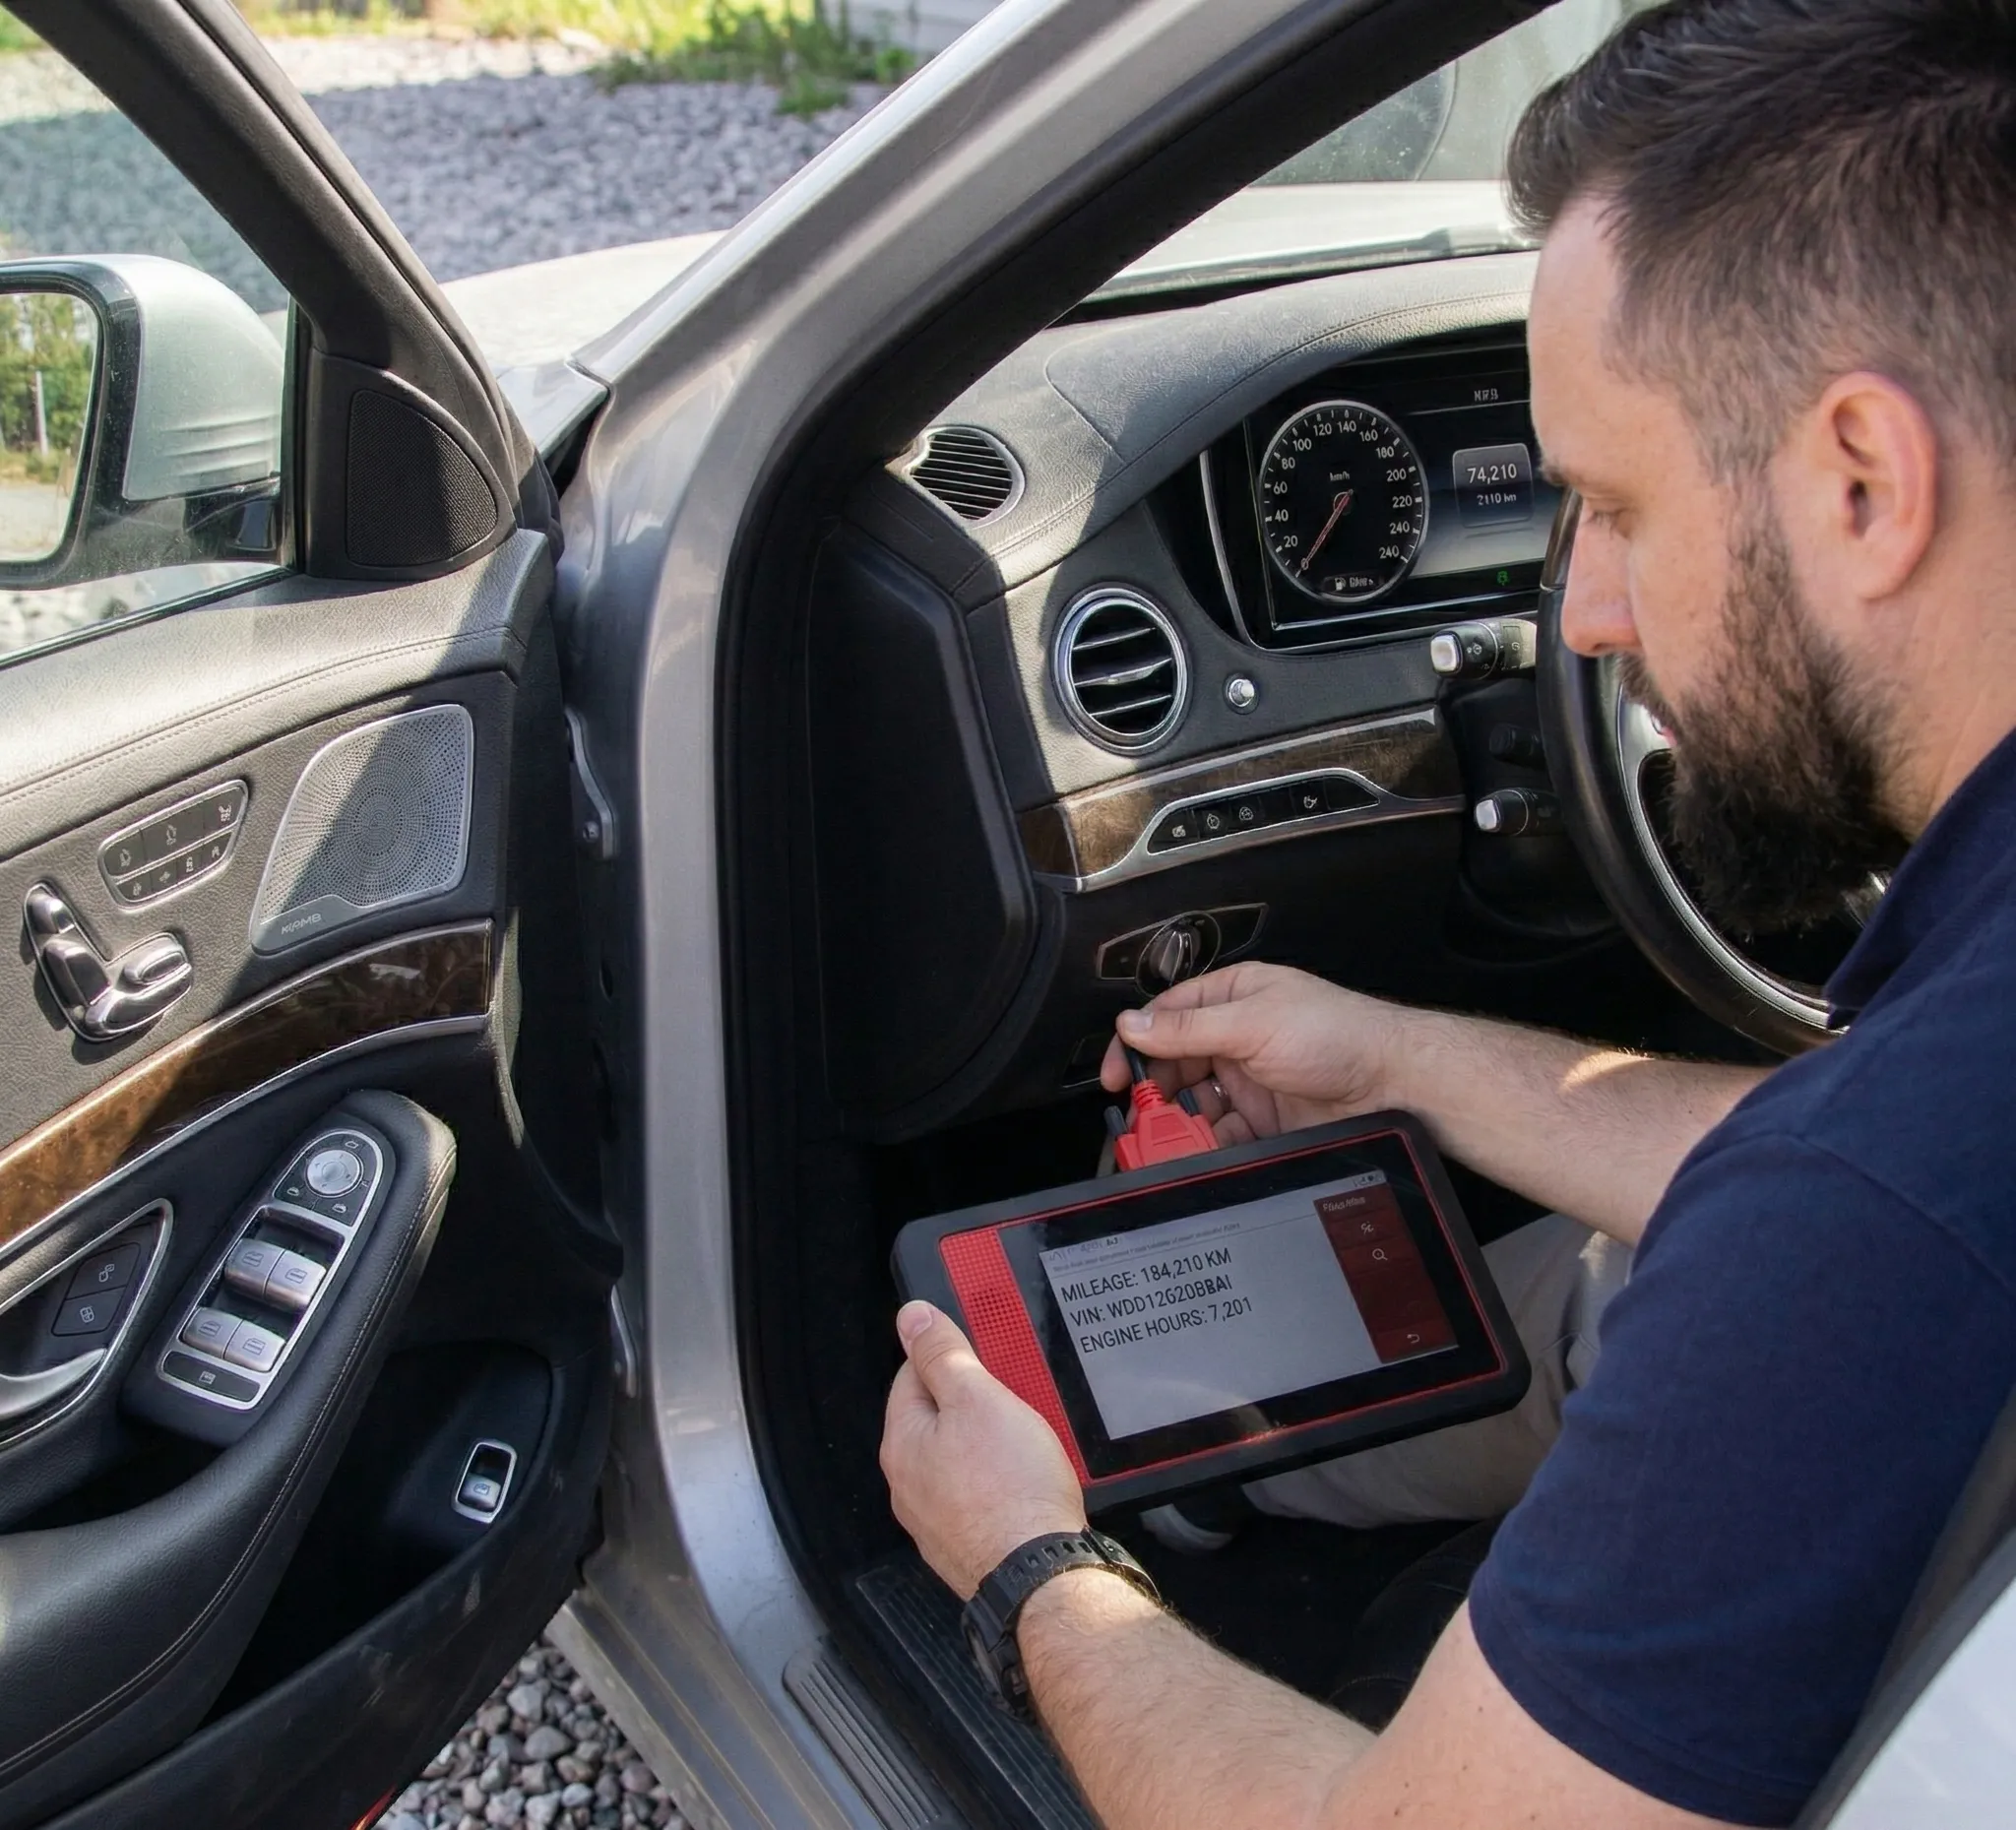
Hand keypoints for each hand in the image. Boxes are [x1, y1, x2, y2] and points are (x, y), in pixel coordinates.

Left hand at [880, 1301, 1087, 1597]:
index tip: (981, 1351)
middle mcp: (910, 1484)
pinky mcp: (968, 1543)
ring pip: (964, 1459)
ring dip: (995, 1443)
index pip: (913, 1375)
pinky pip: (983, 1495)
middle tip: (1016, 1397)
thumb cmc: (1011, 1493)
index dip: (951, 1356)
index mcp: (903, 1442)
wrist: (1040, 1574)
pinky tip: (1030, 1481)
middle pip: (940, 1418)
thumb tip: (913, 1318)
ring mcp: (938, 1519)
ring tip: (1031, 1440)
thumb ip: (944, 1355)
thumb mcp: (978, 1398)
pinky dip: (1004, 1482)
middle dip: (979, 1402)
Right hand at [1100, 962, 1406, 1143]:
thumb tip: (1133, 1025)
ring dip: (1179, 1123)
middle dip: (1155, 1092)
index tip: (1115, 1076)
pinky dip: (1205, 1145)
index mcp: (1234, 997)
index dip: (1136, 1044)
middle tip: (1140, 1117)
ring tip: (1167, 1141)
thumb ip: (1188, 1028)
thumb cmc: (1338, 1034)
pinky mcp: (1264, 1118)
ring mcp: (1250, 1079)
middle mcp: (1238, 1036)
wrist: (1394, 1083)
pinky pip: (1222, 1134)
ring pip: (1195, 1104)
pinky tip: (1199, 1152)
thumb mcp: (1253, 1023)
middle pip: (1175, 1065)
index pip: (1167, 1016)